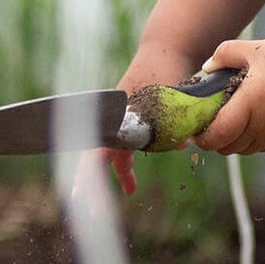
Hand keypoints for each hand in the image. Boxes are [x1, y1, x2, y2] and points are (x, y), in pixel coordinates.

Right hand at [81, 43, 204, 196]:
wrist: (167, 49)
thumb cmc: (166, 69)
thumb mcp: (172, 95)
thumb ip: (175, 120)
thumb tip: (181, 144)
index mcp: (117, 114)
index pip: (97, 150)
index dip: (89, 176)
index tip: (82, 196)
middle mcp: (113, 118)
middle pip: (97, 157)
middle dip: (93, 186)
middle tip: (93, 214)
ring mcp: (120, 120)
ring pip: (112, 155)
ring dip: (116, 175)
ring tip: (120, 197)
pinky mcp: (130, 122)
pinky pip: (124, 149)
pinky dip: (127, 165)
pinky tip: (132, 186)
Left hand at [195, 37, 264, 156]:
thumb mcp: (257, 48)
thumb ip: (225, 54)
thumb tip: (206, 68)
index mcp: (248, 105)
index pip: (215, 136)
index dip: (201, 135)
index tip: (196, 124)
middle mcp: (260, 127)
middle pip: (225, 148)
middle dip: (213, 138)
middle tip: (211, 118)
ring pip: (241, 150)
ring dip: (231, 140)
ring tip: (232, 117)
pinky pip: (258, 147)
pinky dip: (249, 139)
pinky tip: (254, 118)